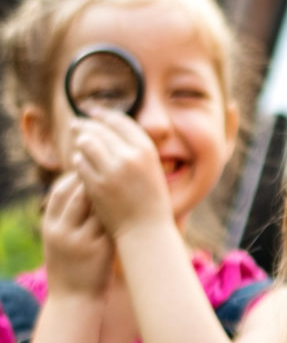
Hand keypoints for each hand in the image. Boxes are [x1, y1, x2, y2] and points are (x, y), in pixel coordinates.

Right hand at [41, 172, 112, 297]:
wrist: (74, 299)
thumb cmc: (70, 267)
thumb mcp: (58, 241)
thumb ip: (66, 218)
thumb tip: (83, 190)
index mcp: (49, 226)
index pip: (59, 191)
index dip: (75, 178)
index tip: (91, 170)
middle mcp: (62, 231)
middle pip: (78, 196)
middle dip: (95, 181)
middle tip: (112, 172)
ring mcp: (81, 241)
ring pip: (97, 208)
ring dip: (110, 195)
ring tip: (123, 186)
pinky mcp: (101, 249)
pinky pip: (111, 223)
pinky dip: (120, 212)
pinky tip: (131, 205)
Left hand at [69, 109, 171, 238]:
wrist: (146, 230)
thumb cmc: (151, 201)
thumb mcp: (152, 169)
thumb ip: (135, 150)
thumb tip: (111, 129)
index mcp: (146, 150)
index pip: (120, 121)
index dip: (104, 114)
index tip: (94, 112)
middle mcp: (129, 156)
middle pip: (99, 129)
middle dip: (86, 125)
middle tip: (77, 124)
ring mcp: (110, 170)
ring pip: (86, 143)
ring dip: (81, 143)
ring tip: (80, 143)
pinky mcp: (94, 184)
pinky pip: (79, 163)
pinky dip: (78, 161)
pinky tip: (81, 163)